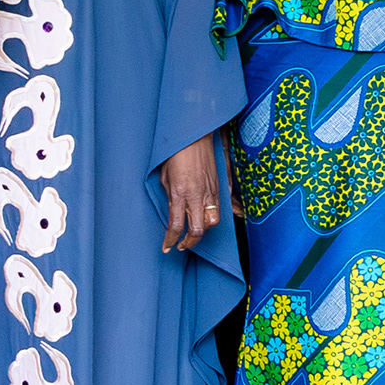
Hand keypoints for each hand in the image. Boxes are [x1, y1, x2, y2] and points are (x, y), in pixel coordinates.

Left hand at [159, 137, 222, 251]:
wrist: (195, 137)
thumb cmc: (176, 154)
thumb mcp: (165, 177)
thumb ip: (169, 197)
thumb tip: (172, 212)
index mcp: (180, 193)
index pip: (176, 226)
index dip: (171, 240)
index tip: (167, 247)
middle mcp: (197, 196)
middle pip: (198, 230)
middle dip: (190, 242)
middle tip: (181, 245)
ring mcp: (210, 192)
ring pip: (213, 222)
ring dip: (204, 231)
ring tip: (194, 232)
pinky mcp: (218, 188)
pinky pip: (219, 209)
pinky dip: (212, 217)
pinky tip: (205, 218)